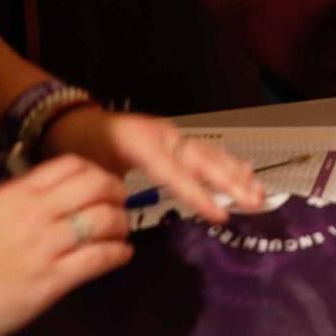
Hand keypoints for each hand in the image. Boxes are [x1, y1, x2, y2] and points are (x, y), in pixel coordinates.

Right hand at [0, 155, 131, 335]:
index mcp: (15, 193)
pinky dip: (117, 254)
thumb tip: (40, 198)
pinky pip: (98, 259)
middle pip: (96, 186)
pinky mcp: (52, 282)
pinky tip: (121, 255)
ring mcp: (46, 247)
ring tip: (121, 231)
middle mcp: (36, 213)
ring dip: (120, 224)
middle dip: (115, 192)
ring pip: (103, 221)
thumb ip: (12, 200)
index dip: (94, 170)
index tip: (100, 181)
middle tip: (120, 203)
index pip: (70, 165)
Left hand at [41, 109, 264, 224]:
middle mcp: (163, 135)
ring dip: (236, 174)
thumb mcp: (90, 171)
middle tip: (255, 202)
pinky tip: (246, 172)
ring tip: (259, 192)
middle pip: (203, 159)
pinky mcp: (176, 138)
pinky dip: (228, 162)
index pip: (174, 172)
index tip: (220, 215)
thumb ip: (113, 191)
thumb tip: (130, 214)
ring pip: (210, 154)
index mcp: (140, 143)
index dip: (199, 194)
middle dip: (231, 182)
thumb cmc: (81, 148)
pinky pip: (206, 150)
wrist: (76, 121)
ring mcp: (172, 134)